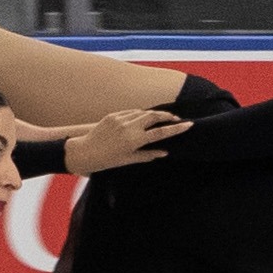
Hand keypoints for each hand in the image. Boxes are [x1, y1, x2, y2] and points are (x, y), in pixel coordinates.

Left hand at [51, 103, 194, 175]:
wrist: (83, 152)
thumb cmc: (107, 160)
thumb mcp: (129, 160)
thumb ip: (148, 155)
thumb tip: (165, 152)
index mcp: (134, 140)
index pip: (161, 132)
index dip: (177, 128)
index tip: (189, 124)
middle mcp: (128, 127)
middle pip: (154, 116)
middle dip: (168, 116)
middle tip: (176, 119)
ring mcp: (120, 119)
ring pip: (143, 112)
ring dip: (154, 114)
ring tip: (162, 118)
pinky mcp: (113, 115)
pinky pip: (131, 112)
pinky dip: (140, 114)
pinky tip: (143, 119)